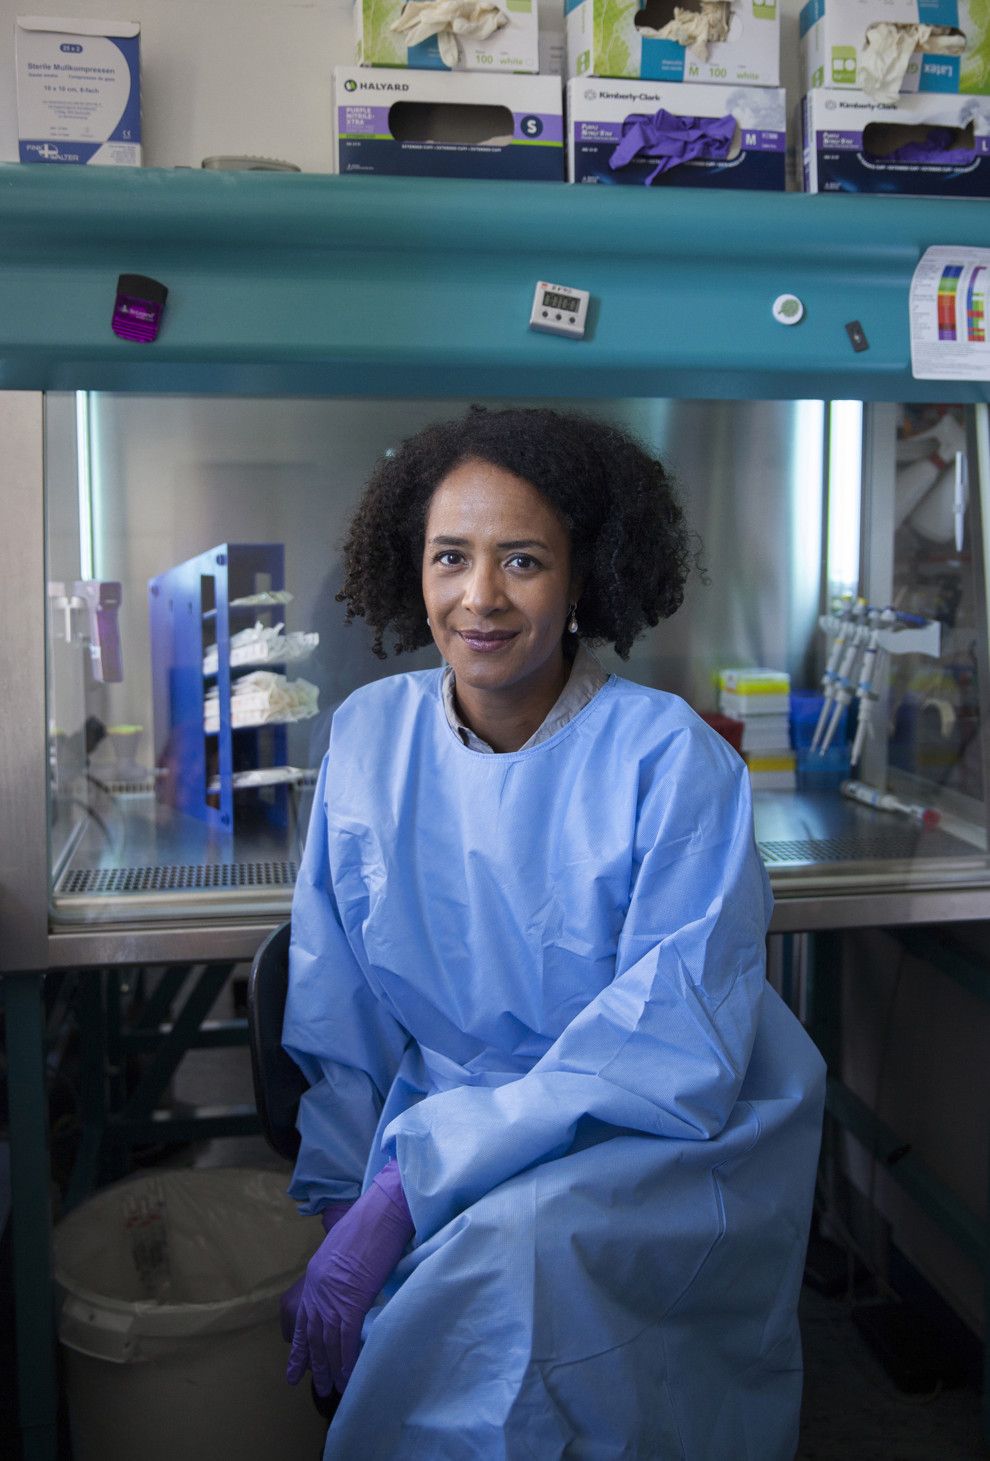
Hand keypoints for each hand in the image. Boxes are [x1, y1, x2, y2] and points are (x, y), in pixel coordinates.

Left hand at [286, 1159, 412, 1394]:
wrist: (385, 1209)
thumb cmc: (373, 1221)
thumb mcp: (346, 1245)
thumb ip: (340, 1268)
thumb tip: (346, 1284)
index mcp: (316, 1274)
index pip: (303, 1318)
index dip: (300, 1347)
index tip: (295, 1369)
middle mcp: (319, 1287)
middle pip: (314, 1335)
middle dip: (315, 1364)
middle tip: (318, 1387)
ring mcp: (334, 1294)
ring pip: (328, 1341)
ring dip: (331, 1368)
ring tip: (333, 1389)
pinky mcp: (352, 1299)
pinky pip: (346, 1338)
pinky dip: (347, 1360)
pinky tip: (348, 1377)